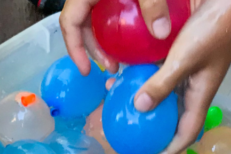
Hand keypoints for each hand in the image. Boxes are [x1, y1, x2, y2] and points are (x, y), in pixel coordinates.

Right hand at [60, 0, 196, 75]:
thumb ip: (152, 2)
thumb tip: (160, 32)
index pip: (69, 22)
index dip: (74, 48)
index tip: (85, 69)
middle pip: (83, 24)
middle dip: (93, 50)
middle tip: (112, 67)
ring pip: (97, 18)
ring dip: (106, 40)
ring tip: (123, 57)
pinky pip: (113, 9)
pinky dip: (120, 25)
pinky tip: (138, 35)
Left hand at [136, 0, 230, 153]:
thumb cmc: (214, 28)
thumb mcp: (185, 58)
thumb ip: (162, 83)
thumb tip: (139, 108)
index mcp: (201, 96)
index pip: (185, 135)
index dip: (168, 152)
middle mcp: (194, 87)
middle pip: (172, 118)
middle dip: (151, 129)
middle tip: (128, 135)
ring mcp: (189, 71)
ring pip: (163, 95)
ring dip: (142, 100)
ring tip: (117, 102)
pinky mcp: (182, 55)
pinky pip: (160, 73)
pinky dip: (143, 77)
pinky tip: (124, 73)